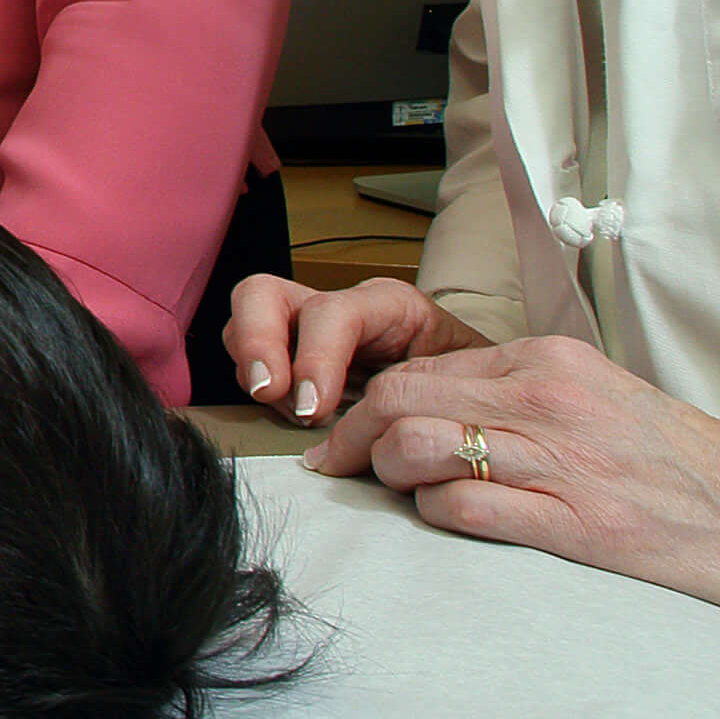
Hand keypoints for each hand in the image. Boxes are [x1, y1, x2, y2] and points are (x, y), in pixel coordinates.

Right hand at [221, 271, 482, 425]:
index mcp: (386, 305)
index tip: (314, 409)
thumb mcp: (468, 382)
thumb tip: (391, 425)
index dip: (315, 357)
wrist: (475, 402)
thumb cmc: (474, 390)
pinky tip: (291, 418)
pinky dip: (258, 392)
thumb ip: (431, 393)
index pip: (331, 311)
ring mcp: (307, 334)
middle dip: (256, 342)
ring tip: (287, 411)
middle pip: (263, 294)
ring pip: (244, 325)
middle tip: (270, 393)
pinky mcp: (293, 363)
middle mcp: (337, 311)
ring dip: (252, 369)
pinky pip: (250, 364)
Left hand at [304, 332, 719, 634]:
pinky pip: (466, 509)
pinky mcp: (579, 524)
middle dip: (352, 437)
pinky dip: (436, 518)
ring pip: (420, 447)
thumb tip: (444, 420)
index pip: (423, 369)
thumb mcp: (604, 407)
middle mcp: (549, 400)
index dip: (368, 404)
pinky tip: (444, 528)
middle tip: (334, 473)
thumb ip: (526, 403)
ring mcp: (563, 461)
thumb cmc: (692, 473)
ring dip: (388, 478)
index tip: (345, 438)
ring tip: (391, 501)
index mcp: (553, 364)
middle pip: (402, 399)